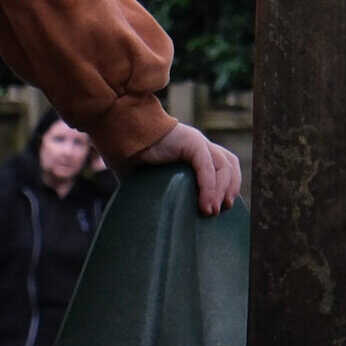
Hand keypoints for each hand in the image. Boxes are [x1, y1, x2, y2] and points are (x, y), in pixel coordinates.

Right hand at [126, 121, 242, 215]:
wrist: (115, 129)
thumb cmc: (125, 152)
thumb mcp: (147, 176)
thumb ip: (156, 190)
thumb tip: (154, 215)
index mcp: (191, 150)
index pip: (222, 166)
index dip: (226, 187)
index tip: (218, 208)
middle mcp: (198, 143)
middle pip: (229, 164)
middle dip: (230, 188)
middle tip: (221, 210)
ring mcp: (196, 140)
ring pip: (224, 165)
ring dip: (221, 191)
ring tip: (211, 211)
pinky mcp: (191, 141)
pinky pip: (206, 166)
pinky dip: (209, 187)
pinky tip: (205, 204)